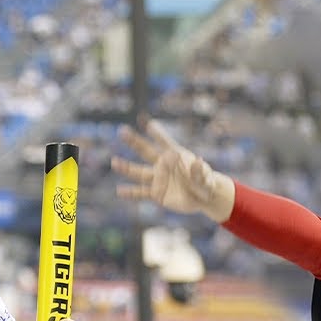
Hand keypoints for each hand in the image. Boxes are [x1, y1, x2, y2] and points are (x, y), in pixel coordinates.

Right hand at [111, 118, 235, 223]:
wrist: (203, 197)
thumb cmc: (206, 183)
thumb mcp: (206, 179)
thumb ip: (200, 172)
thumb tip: (198, 162)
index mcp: (175, 156)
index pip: (164, 142)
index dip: (157, 133)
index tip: (147, 123)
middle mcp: (163, 165)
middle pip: (146, 151)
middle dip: (134, 141)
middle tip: (122, 131)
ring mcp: (158, 179)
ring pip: (139, 172)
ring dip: (126, 167)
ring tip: (114, 162)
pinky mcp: (157, 193)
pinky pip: (141, 192)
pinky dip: (131, 193)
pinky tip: (119, 191)